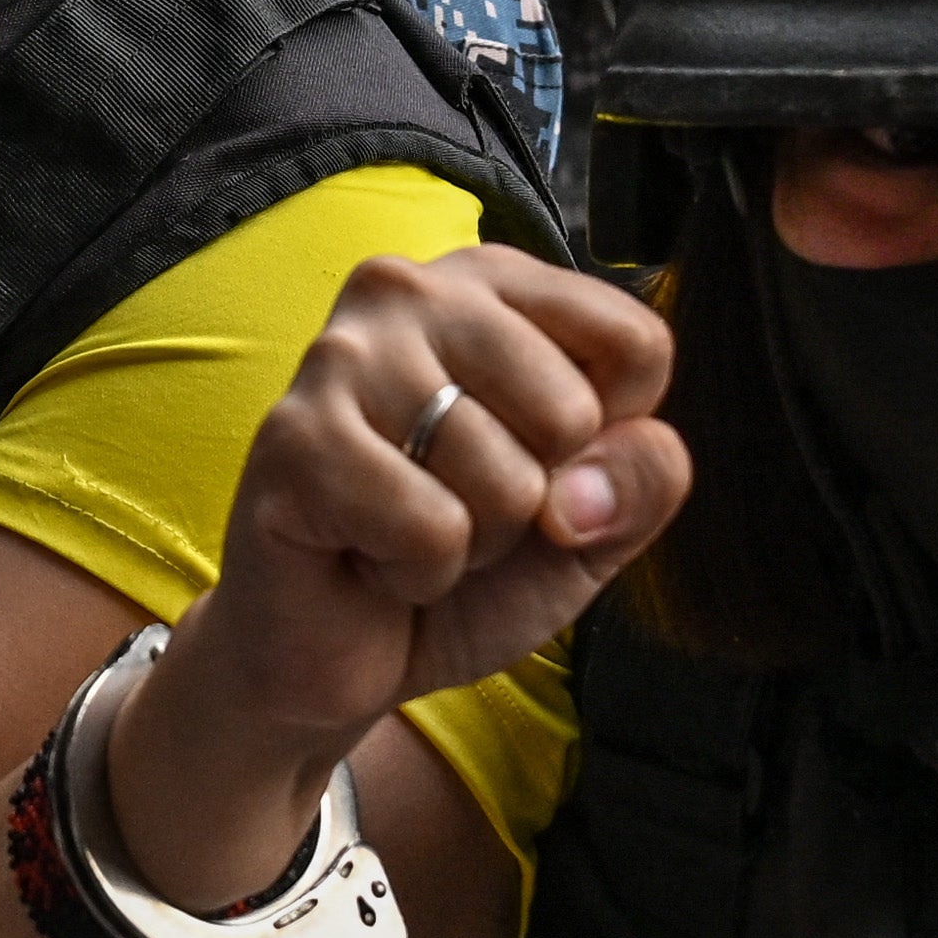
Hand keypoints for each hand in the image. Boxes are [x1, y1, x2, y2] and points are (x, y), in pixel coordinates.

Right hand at [114, 246, 678, 902]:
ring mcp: (343, 355)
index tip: (534, 461)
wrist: (334, 651)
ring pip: (504, 477)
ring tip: (407, 531)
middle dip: (532, 500)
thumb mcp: (590, 524)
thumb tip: (590, 483)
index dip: (608, 443)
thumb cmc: (455, 560)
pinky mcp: (295, 436)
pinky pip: (433, 529)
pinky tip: (368, 556)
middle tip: (457, 509)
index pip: (635, 343)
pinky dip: (418, 573)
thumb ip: (642, 478)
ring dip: (472, 544)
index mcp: (494, 286)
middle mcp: (412, 292)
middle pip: (572, 412)